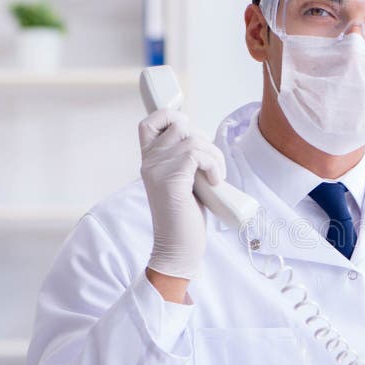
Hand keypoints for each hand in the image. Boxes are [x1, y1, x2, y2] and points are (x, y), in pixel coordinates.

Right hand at [139, 108, 225, 279]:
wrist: (178, 248)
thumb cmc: (185, 217)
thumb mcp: (185, 181)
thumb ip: (186, 160)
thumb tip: (204, 139)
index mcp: (150, 160)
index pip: (151, 121)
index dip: (172, 116)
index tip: (193, 135)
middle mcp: (149, 161)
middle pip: (181, 125)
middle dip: (206, 142)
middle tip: (212, 167)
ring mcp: (157, 169)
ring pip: (193, 139)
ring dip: (214, 155)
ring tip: (216, 177)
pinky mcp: (170, 179)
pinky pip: (197, 153)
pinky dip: (213, 164)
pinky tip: (215, 182)